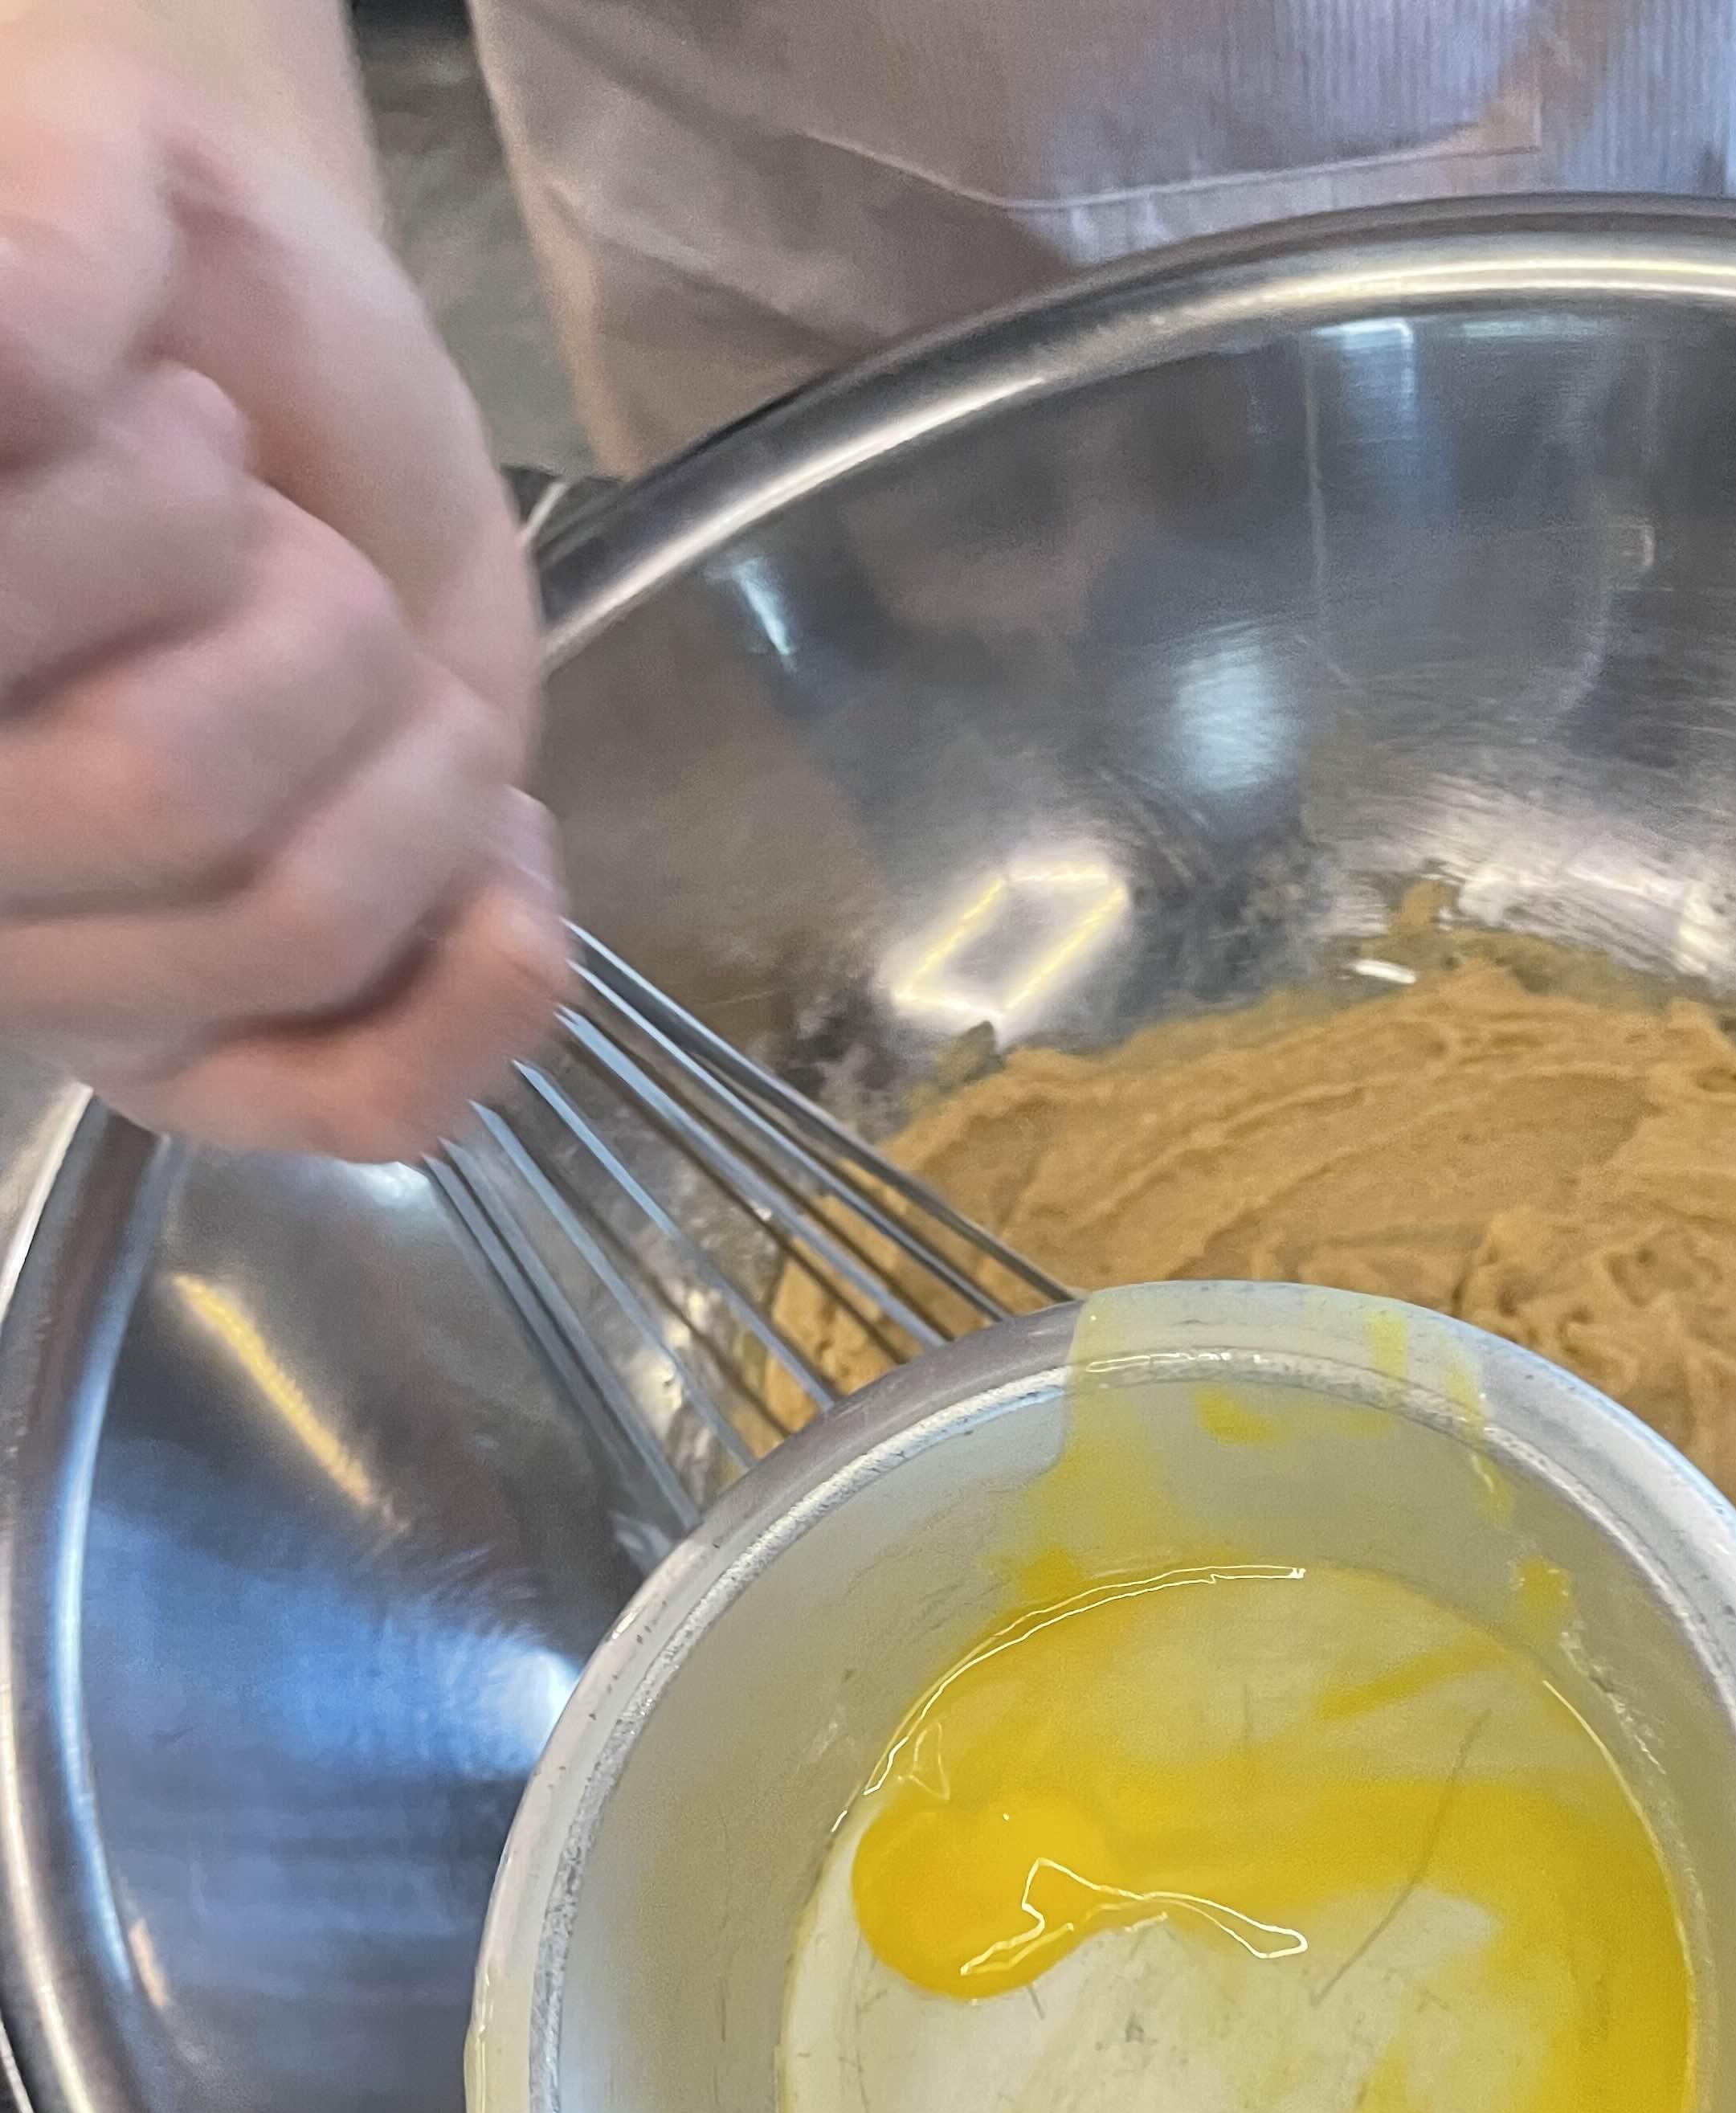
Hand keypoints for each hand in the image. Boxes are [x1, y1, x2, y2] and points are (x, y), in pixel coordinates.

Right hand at [0, 41, 562, 1157]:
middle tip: (293, 553)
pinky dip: (490, 964)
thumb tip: (18, 371)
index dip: (158, 505)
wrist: (272, 388)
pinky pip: (371, 1104)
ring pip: (295, 926)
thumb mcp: (95, 190)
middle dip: (308, 629)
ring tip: (378, 667)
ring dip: (414, 762)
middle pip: (172, 796)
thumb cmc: (166, 288)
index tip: (171, 421)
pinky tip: (493, 843)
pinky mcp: (226, 1061)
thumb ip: (40, 252)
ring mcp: (63, 987)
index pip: (26, 612)